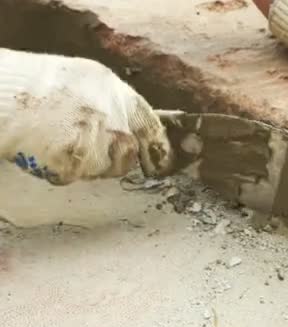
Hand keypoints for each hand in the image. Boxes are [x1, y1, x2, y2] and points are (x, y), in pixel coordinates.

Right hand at [0, 48, 173, 184]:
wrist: (8, 95)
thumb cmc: (42, 83)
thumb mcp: (90, 79)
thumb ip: (115, 103)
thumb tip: (131, 127)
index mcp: (121, 96)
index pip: (153, 129)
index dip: (159, 149)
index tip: (161, 164)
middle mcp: (115, 122)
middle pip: (128, 156)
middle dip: (113, 159)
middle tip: (88, 149)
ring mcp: (97, 145)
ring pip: (102, 170)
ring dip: (87, 165)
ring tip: (60, 142)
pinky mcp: (75, 165)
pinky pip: (74, 175)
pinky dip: (61, 169)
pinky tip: (46, 150)